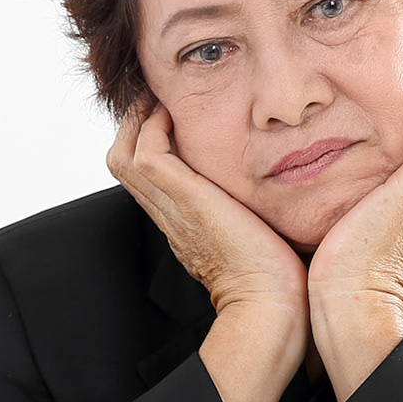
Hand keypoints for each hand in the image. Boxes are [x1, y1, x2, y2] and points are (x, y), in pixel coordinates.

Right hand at [106, 96, 309, 324]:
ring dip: (139, 120)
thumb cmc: (276, 280)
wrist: (269, 303)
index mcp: (185, 224)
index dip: (150, 142)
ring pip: (126, 154)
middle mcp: (170, 215)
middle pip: (125, 161)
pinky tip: (174, 113)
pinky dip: (153, 127)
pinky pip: (147, 153)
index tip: (169, 115)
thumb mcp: (259, 236)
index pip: (148, 176)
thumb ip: (254, 213)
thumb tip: (278, 196)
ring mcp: (172, 208)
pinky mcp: (183, 199)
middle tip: (155, 99)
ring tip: (159, 98)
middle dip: (135, 124)